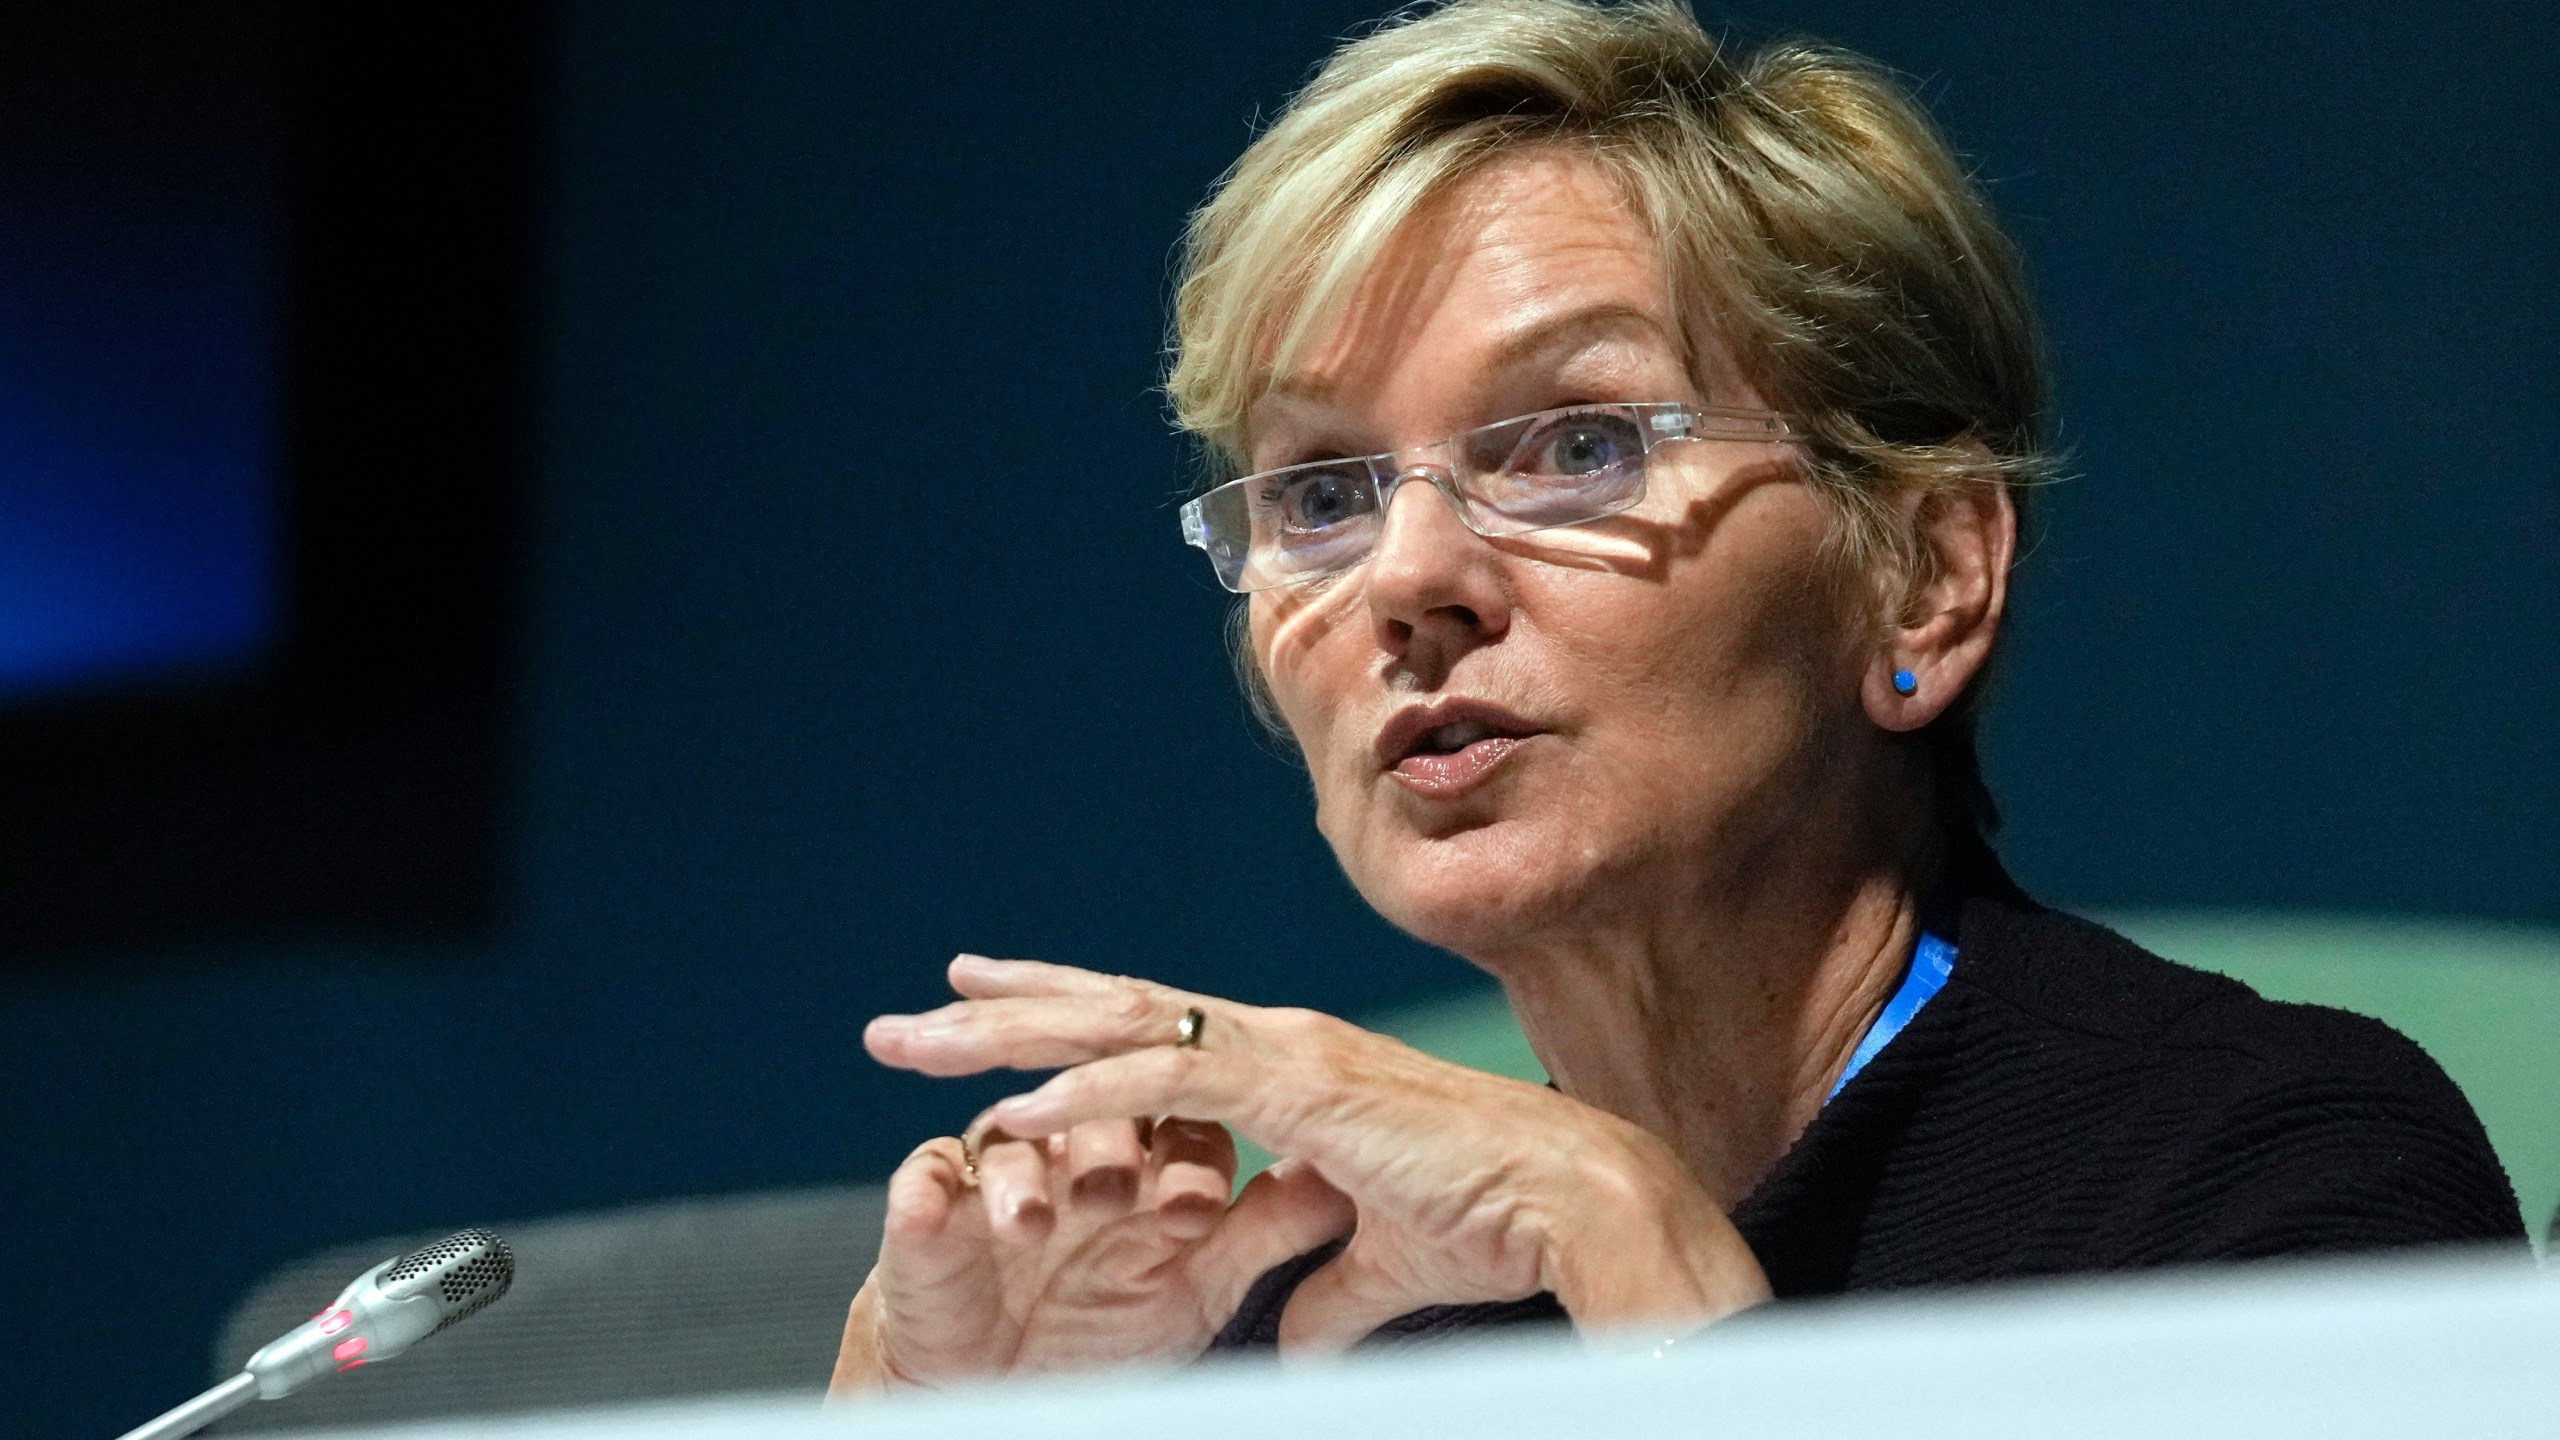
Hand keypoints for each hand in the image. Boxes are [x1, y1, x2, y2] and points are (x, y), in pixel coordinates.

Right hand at [829, 1085, 1353, 1393]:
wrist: (1013, 1387)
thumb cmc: (1111, 1327)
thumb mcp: (1204, 1284)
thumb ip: (1266, 1228)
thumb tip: (1342, 1178)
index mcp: (1144, 1142)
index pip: (1172, 1102)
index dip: (1184, 1155)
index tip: (1193, 1218)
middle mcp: (1069, 1137)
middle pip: (1079, 1086)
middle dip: (1086, 1112)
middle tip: (1109, 1188)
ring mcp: (1000, 1163)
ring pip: (1009, 1135)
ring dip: (1025, 1173)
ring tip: (1039, 1227)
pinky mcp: (929, 1204)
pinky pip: (924, 1182)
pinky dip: (929, 1192)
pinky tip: (935, 1208)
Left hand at [855, 955, 1768, 1363]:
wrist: (1569, 1202)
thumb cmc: (1490, 1222)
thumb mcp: (1376, 1268)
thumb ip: (1321, 1295)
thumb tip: (1283, 1340)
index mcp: (1284, 1065)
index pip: (1147, 1024)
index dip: (1060, 1012)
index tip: (984, 1001)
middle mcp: (1271, 1040)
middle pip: (1106, 1010)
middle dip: (999, 1011)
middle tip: (904, 1019)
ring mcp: (1281, 1051)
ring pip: (1116, 1026)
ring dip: (1009, 1036)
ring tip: (917, 1044)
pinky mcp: (1298, 1085)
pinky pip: (1168, 1080)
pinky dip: (1088, 1094)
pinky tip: (1016, 1109)